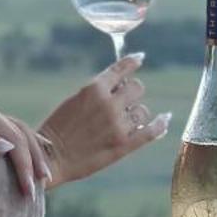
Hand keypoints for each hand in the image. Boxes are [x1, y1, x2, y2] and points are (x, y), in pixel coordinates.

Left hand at [0, 98, 51, 197]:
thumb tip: (8, 145)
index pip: (13, 138)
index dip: (23, 165)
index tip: (28, 191)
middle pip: (22, 133)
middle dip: (33, 161)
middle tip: (41, 187)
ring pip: (23, 132)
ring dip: (35, 154)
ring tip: (45, 178)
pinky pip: (14, 134)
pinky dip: (28, 147)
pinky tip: (37, 160)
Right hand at [38, 54, 171, 188]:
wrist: (51, 158)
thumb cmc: (58, 128)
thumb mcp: (75, 100)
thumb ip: (98, 92)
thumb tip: (122, 84)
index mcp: (94, 89)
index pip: (121, 69)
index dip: (132, 62)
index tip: (139, 58)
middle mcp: (109, 104)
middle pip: (137, 88)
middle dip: (132, 92)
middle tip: (124, 101)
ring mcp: (118, 125)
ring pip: (143, 110)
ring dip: (136, 113)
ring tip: (123, 121)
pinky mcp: (124, 145)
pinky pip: (151, 131)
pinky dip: (160, 124)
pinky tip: (164, 119)